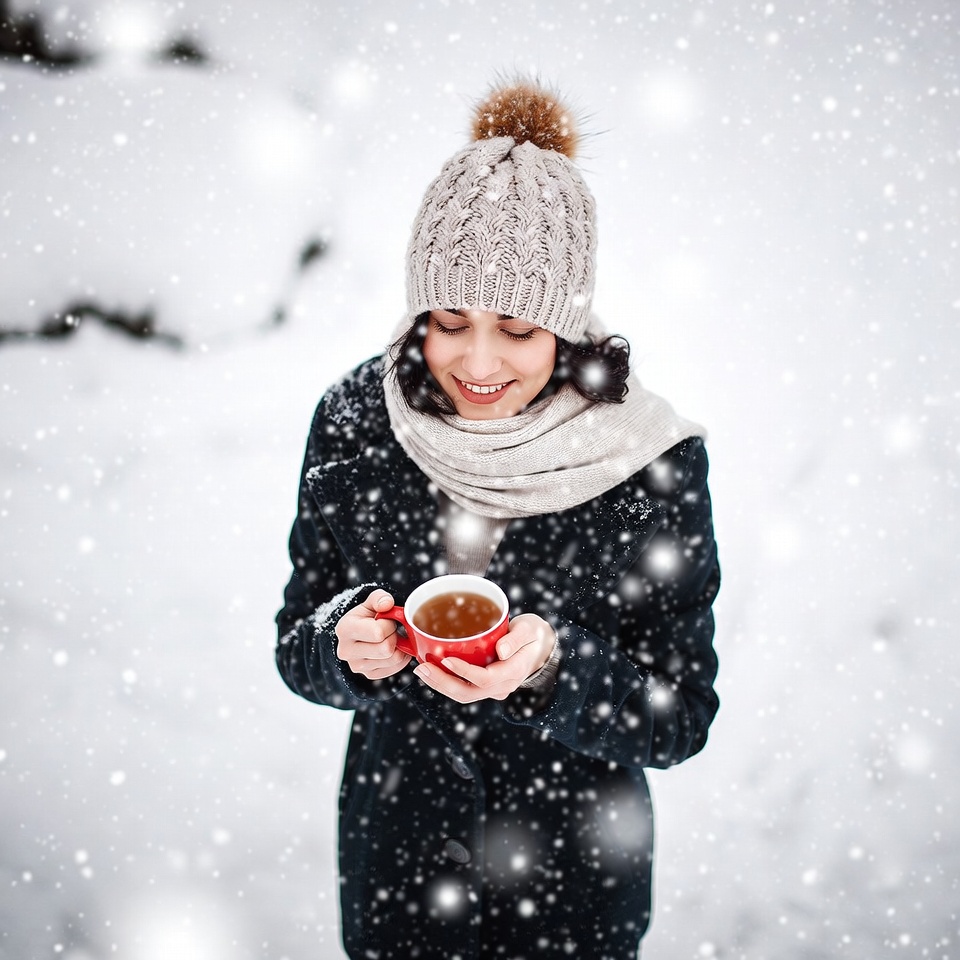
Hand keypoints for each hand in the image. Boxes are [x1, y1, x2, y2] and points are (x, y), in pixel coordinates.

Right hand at [335, 589, 411, 679]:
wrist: (358, 633)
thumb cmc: (366, 616)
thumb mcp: (370, 602)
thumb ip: (379, 598)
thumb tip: (387, 603)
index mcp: (345, 629)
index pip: (378, 633)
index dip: (389, 624)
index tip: (386, 620)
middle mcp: (347, 651)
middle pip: (386, 649)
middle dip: (394, 636)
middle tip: (391, 630)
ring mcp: (357, 666)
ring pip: (393, 659)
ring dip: (399, 647)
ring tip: (391, 638)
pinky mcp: (369, 674)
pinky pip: (395, 668)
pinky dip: (400, 658)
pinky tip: (393, 648)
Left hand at [412, 613, 555, 703]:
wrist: (541, 647)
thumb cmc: (534, 635)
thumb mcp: (530, 629)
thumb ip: (517, 638)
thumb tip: (501, 650)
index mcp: (514, 672)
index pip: (485, 678)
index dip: (464, 672)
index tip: (446, 660)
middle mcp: (503, 685)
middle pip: (469, 692)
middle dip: (442, 683)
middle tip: (422, 668)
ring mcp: (495, 689)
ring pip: (464, 695)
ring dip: (440, 685)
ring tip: (421, 671)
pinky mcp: (487, 686)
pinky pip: (465, 689)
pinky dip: (447, 682)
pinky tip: (432, 671)